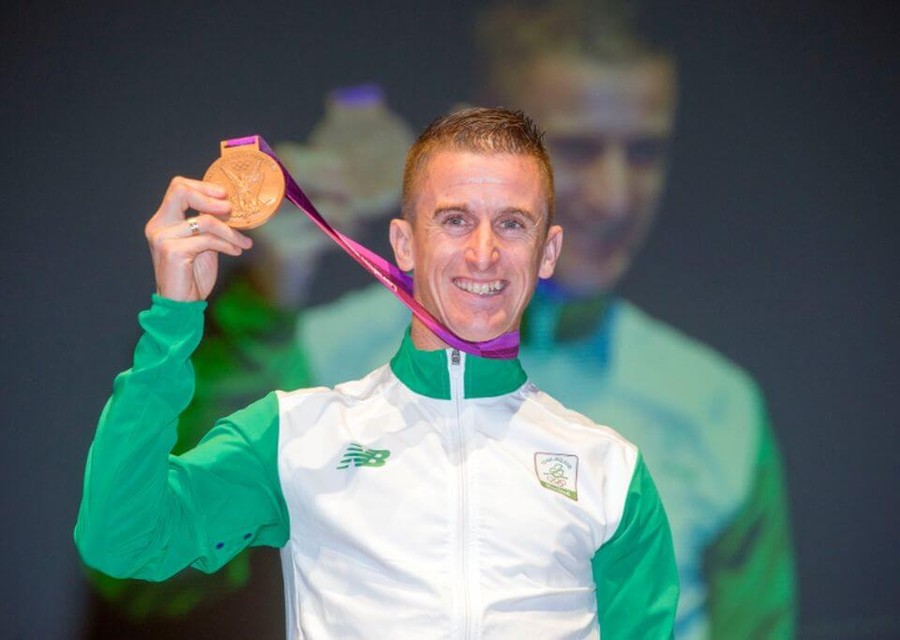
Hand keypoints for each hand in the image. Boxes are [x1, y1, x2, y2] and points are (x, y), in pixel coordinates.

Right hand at [144, 177, 252, 301]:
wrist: (181, 304)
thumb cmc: (191, 275)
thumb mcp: (202, 244)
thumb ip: (208, 225)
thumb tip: (230, 208)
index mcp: (163, 221)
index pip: (178, 188)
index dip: (203, 187)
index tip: (224, 195)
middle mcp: (158, 226)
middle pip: (181, 191)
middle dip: (210, 196)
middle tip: (231, 209)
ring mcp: (163, 238)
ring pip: (204, 220)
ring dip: (230, 231)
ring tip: (242, 241)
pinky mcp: (173, 251)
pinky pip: (208, 240)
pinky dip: (227, 244)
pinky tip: (236, 251)